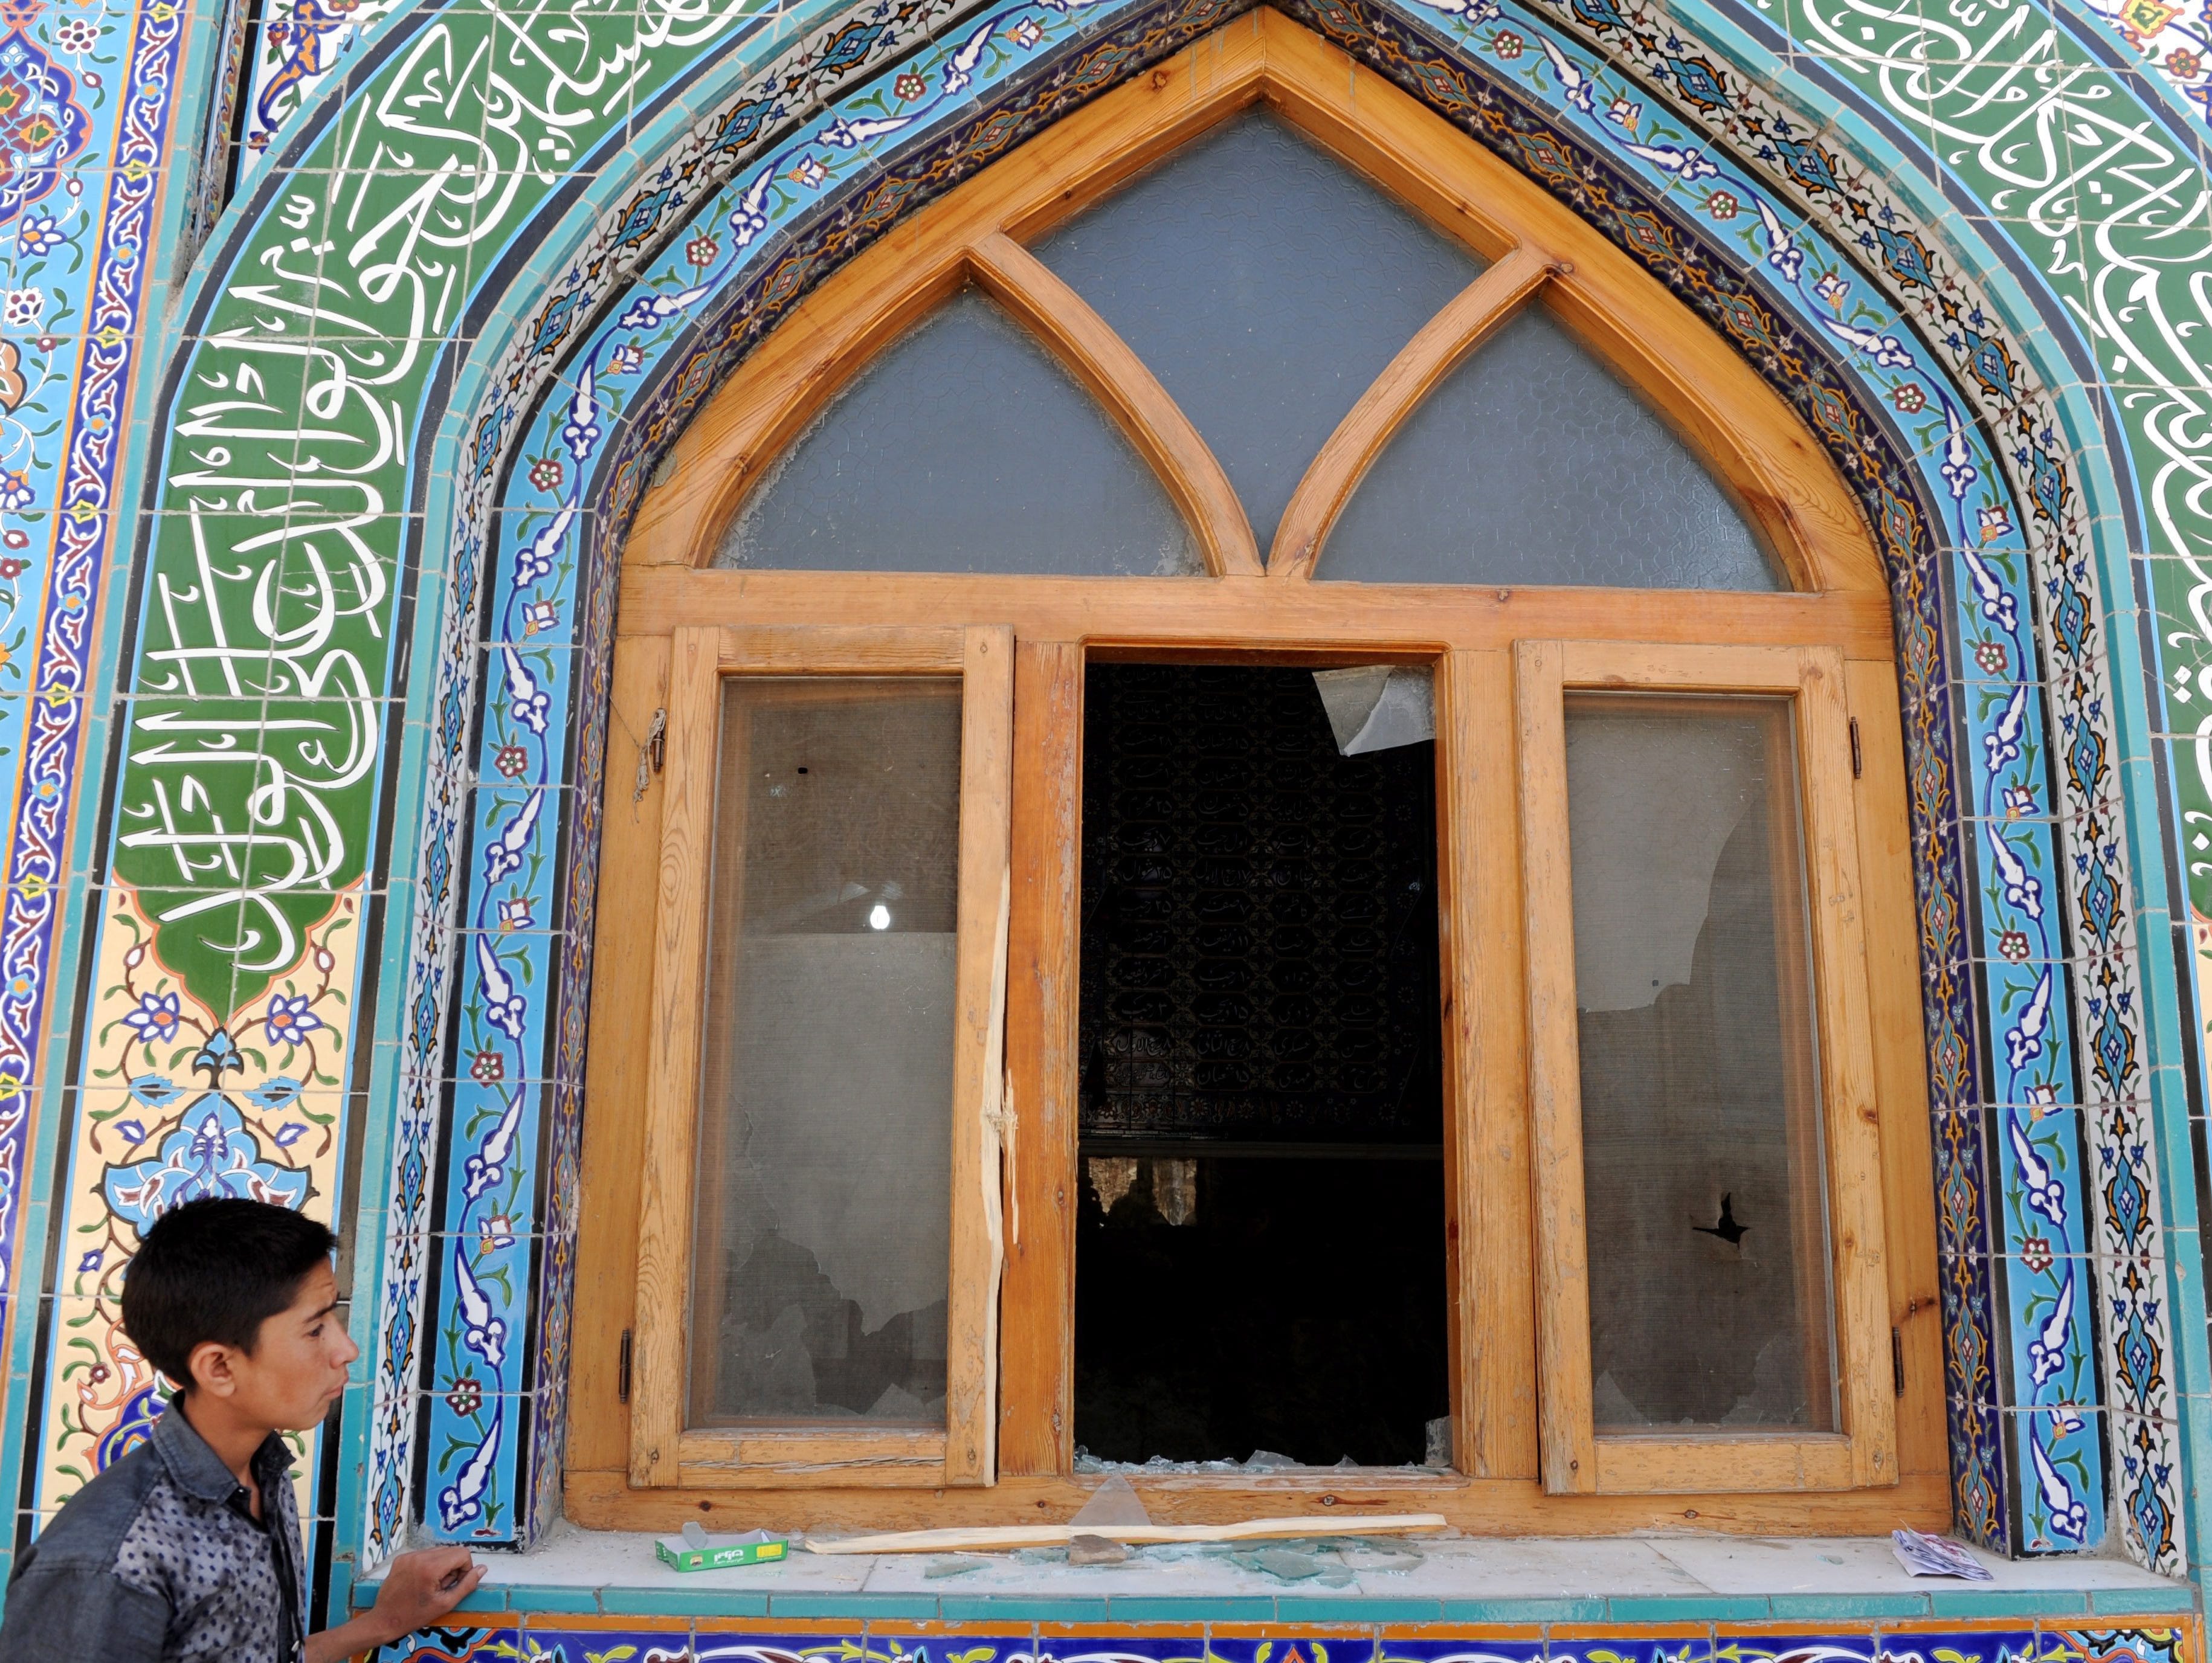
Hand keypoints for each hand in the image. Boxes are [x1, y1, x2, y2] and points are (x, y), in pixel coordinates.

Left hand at [369, 1546, 484, 1643]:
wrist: (384, 1620)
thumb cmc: (415, 1615)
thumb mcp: (445, 1604)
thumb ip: (467, 1585)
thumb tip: (483, 1568)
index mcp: (431, 1568)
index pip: (462, 1553)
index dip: (465, 1569)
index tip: (454, 1584)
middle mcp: (420, 1556)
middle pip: (451, 1551)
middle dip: (453, 1567)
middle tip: (442, 1586)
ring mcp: (409, 1555)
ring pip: (438, 1551)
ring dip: (442, 1565)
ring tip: (431, 1584)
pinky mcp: (401, 1558)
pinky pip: (425, 1554)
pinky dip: (429, 1564)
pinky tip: (421, 1581)